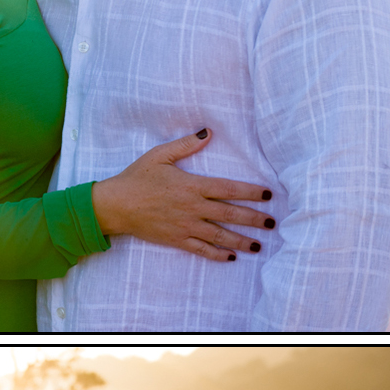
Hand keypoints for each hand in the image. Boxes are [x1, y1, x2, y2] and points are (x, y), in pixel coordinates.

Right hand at [93, 127, 275, 258]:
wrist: (116, 205)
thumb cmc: (137, 177)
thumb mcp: (160, 155)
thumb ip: (186, 144)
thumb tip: (208, 132)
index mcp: (192, 185)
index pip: (229, 189)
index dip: (250, 192)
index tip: (267, 195)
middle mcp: (193, 208)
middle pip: (230, 214)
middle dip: (253, 219)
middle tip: (272, 223)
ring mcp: (186, 226)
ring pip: (220, 235)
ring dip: (241, 241)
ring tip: (259, 245)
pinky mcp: (177, 240)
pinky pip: (202, 249)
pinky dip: (218, 254)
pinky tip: (231, 257)